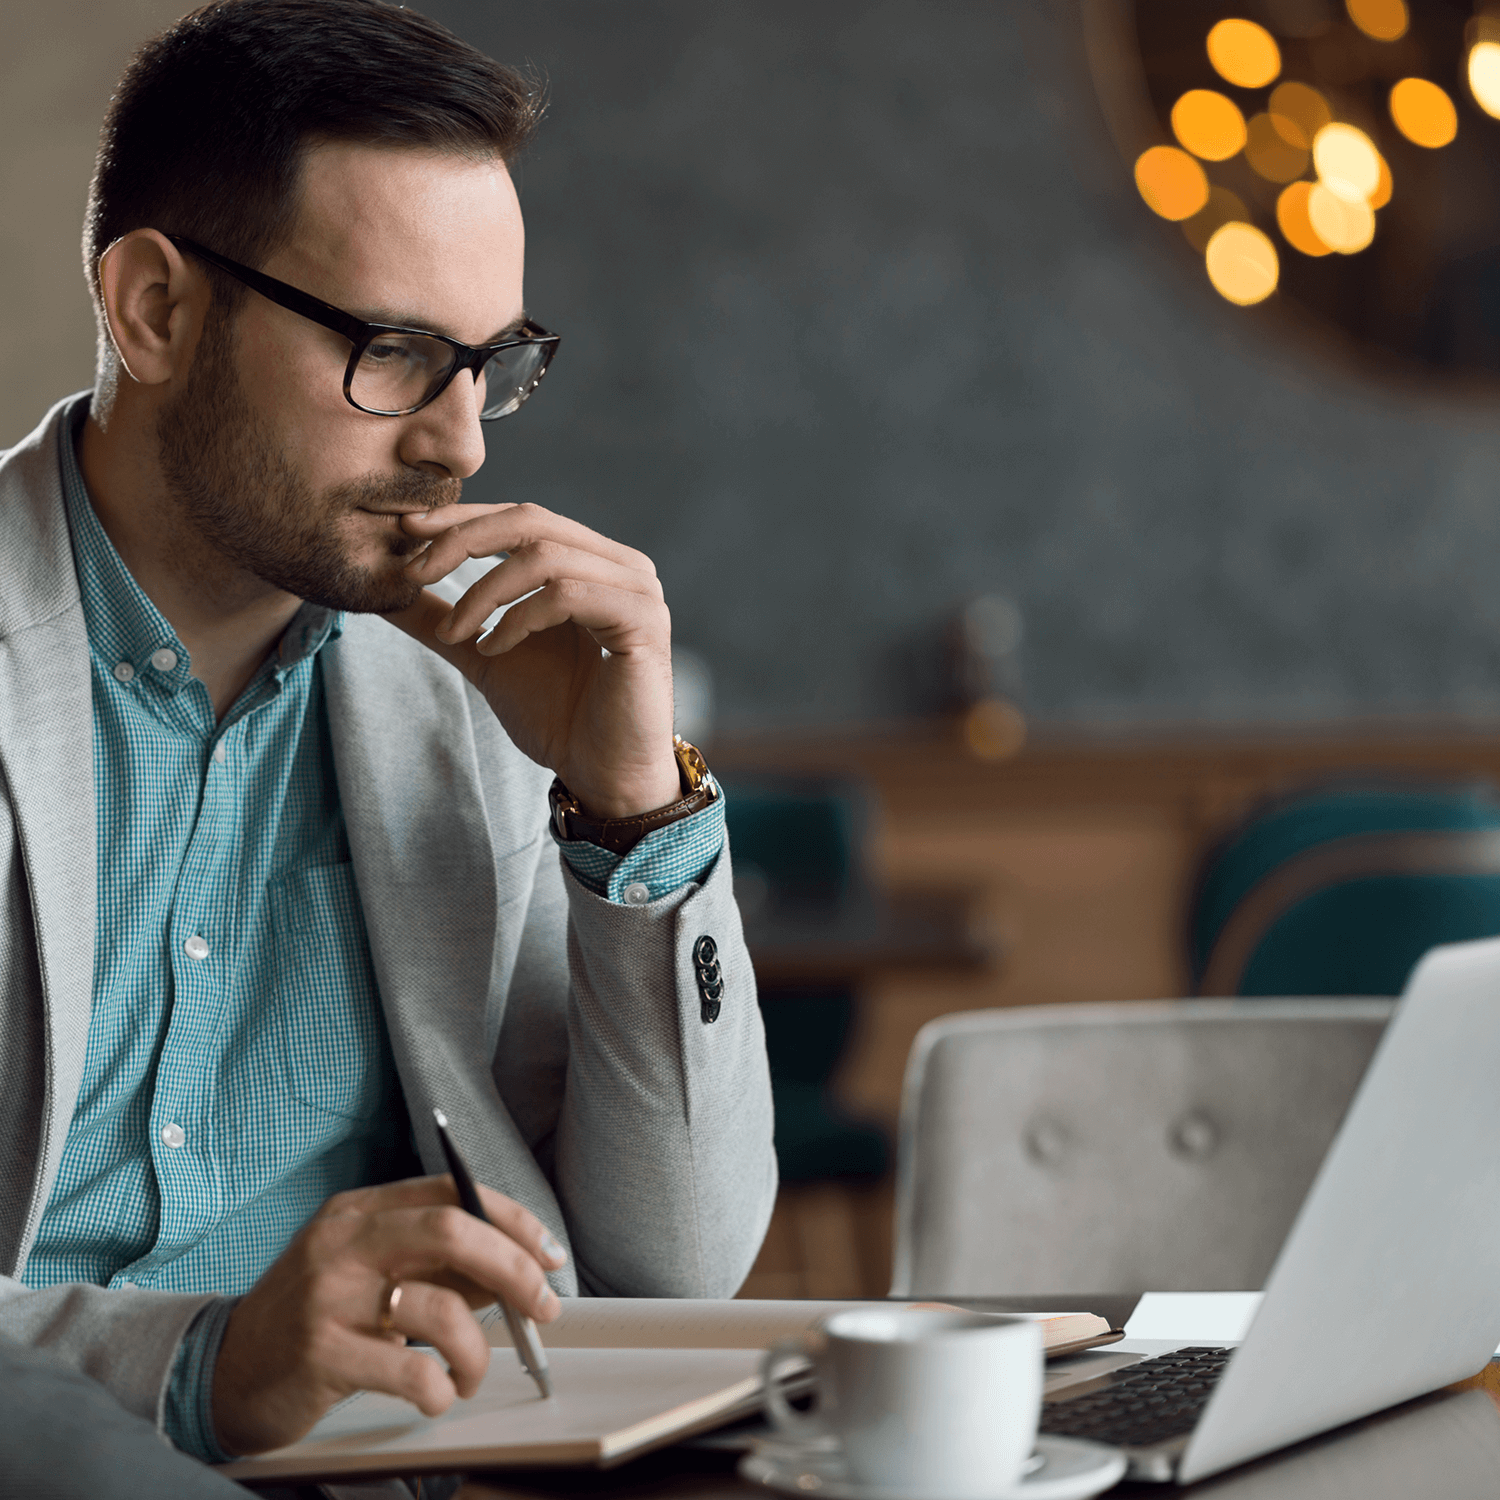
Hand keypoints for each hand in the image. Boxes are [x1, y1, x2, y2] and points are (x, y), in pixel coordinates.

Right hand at [211, 1174, 565, 1455]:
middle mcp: (344, 1242)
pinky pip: (409, 1368)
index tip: (549, 1254)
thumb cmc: (311, 1319)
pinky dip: (440, 1387)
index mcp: (360, 1211)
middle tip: (542, 1307)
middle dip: (515, 1268)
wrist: (224, 1372)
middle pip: (453, 1231)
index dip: (513, 1220)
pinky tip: (437, 1394)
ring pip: (439, 1307)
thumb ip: (432, 1264)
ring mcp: (328, 1296)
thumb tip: (513, 1269)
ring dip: (477, 1349)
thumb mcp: (368, 1273)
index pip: (453, 1192)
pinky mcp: (319, 1354)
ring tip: (471, 1373)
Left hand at [389, 502, 679, 819]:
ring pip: (544, 556)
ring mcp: (637, 590)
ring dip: (483, 592)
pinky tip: (493, 649)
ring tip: (452, 632)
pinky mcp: (643, 620)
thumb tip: (387, 591)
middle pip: (531, 521)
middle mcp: (621, 566)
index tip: (407, 530)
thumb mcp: (486, 657)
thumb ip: (448, 618)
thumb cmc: (558, 718)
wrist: (603, 775)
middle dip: (463, 541)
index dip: (464, 517)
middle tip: (414, 571)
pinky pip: (567, 595)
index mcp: (592, 563)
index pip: (522, 518)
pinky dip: (518, 618)